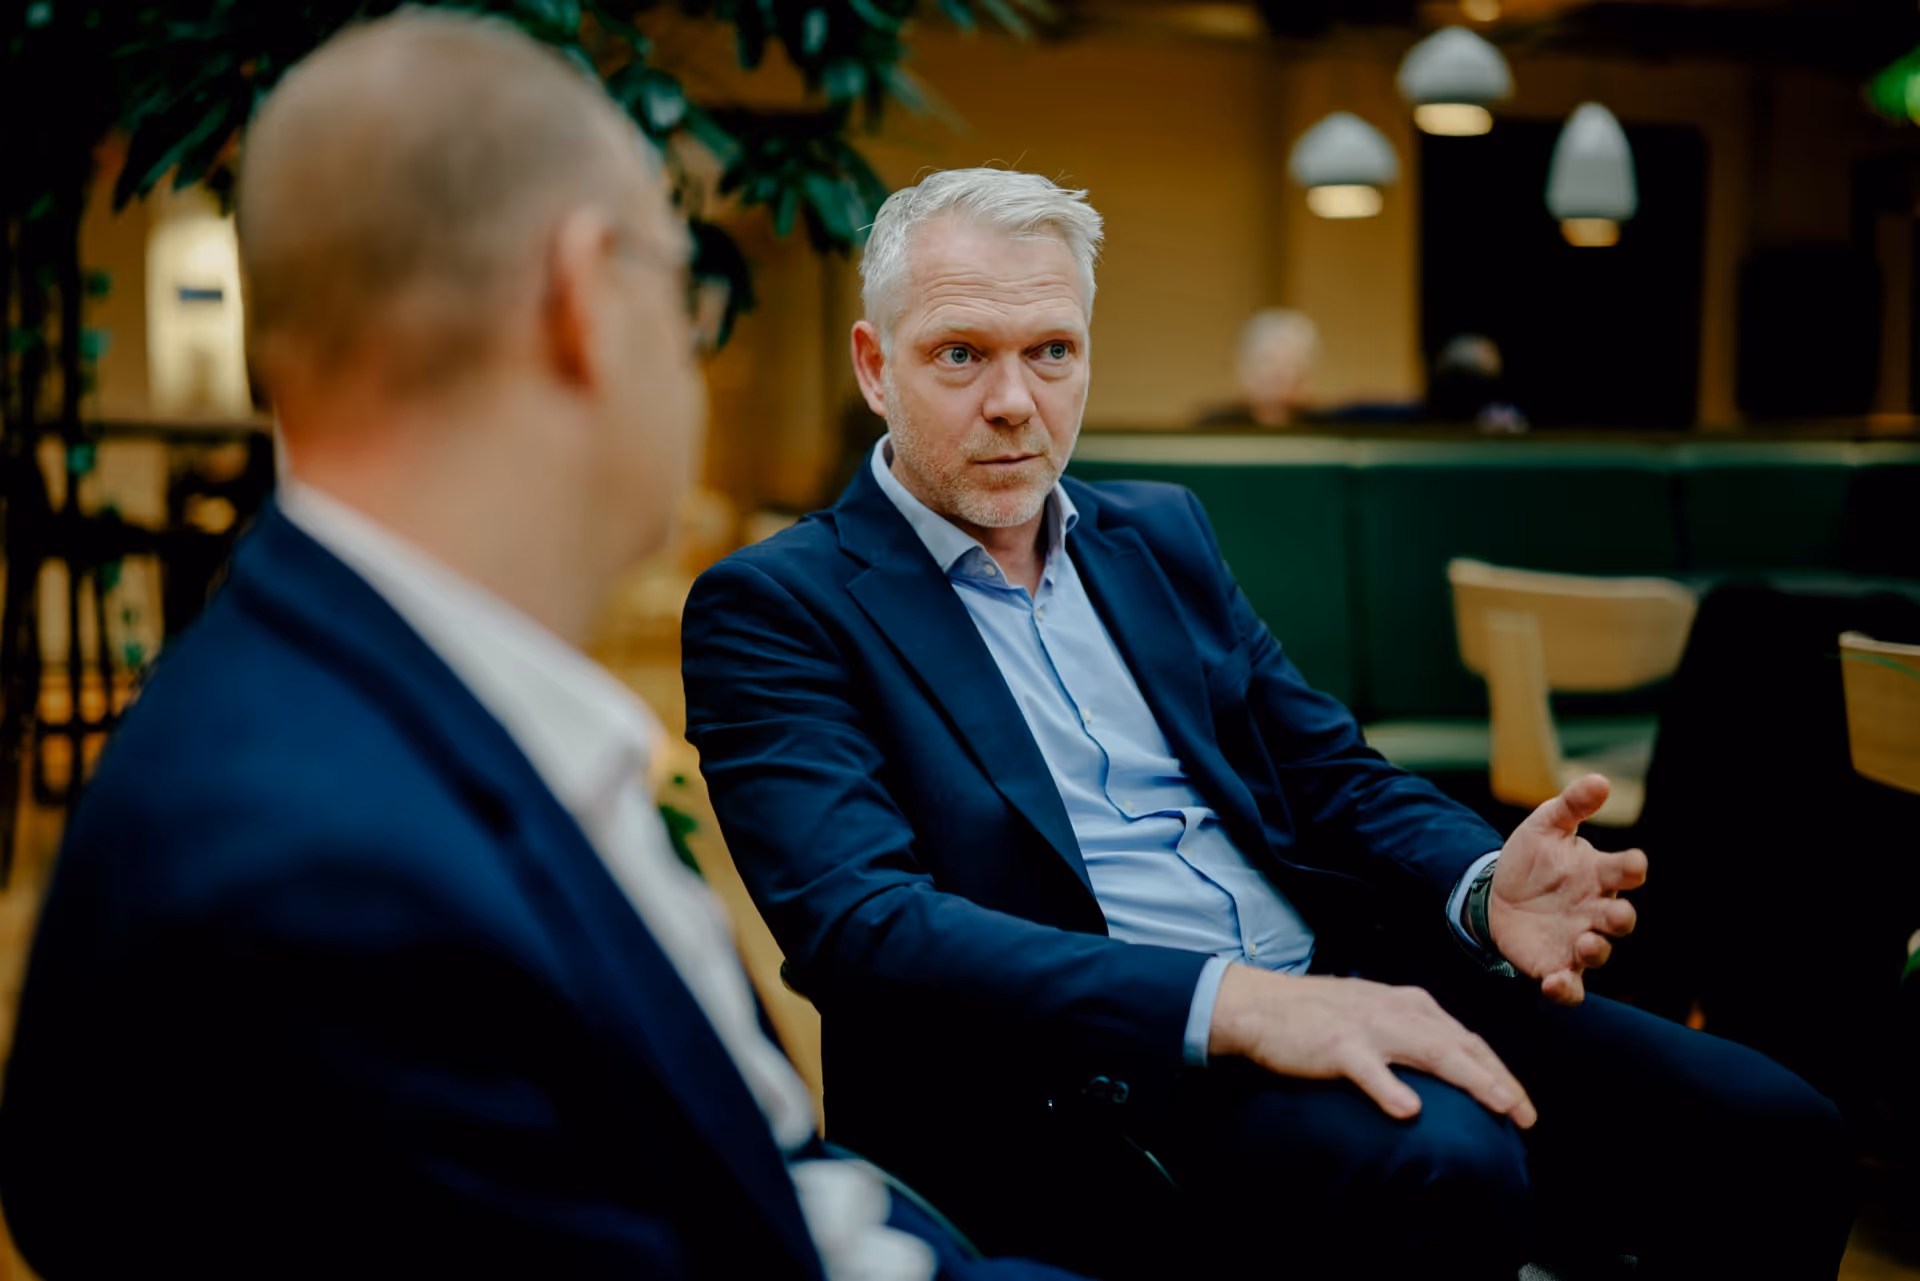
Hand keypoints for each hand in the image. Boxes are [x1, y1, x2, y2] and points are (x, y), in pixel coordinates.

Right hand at [1208, 964, 1535, 1127]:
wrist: (1261, 1004)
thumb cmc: (1317, 1016)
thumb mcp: (1374, 1014)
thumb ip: (1409, 1035)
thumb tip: (1447, 1066)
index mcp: (1409, 1003)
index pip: (1466, 1038)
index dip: (1499, 1070)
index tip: (1521, 1104)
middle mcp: (1397, 1010)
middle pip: (1460, 1046)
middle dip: (1499, 1080)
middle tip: (1525, 1115)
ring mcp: (1369, 1027)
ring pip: (1431, 1052)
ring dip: (1470, 1078)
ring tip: (1499, 1105)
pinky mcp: (1338, 1046)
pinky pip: (1370, 1069)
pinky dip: (1391, 1088)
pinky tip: (1409, 1110)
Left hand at [1488, 773, 1647, 1005]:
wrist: (1496, 892)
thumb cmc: (1531, 859)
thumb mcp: (1545, 826)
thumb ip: (1571, 806)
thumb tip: (1600, 780)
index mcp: (1597, 874)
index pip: (1624, 871)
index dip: (1632, 868)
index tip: (1633, 864)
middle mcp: (1594, 910)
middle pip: (1620, 920)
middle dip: (1621, 920)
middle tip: (1614, 916)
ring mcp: (1577, 940)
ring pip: (1599, 953)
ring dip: (1597, 951)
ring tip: (1585, 944)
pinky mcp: (1554, 965)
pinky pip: (1569, 985)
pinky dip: (1566, 989)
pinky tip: (1554, 984)